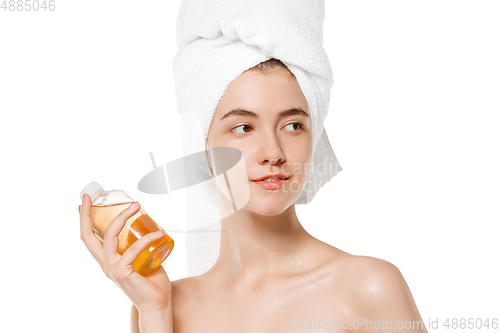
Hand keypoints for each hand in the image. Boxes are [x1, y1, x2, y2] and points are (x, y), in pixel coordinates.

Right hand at [79, 194, 171, 312]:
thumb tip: (150, 228)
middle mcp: (105, 264)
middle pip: (88, 236)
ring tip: (137, 205)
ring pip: (110, 236)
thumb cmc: (153, 282)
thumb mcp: (143, 258)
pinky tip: (159, 232)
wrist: (157, 304)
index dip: (84, 220)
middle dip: (86, 214)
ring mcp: (112, 268)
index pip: (90, 238)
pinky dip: (147, 238)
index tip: (83, 202)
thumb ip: (142, 246)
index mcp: (108, 260)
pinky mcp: (122, 272)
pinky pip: (133, 250)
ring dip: (123, 217)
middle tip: (89, 197)